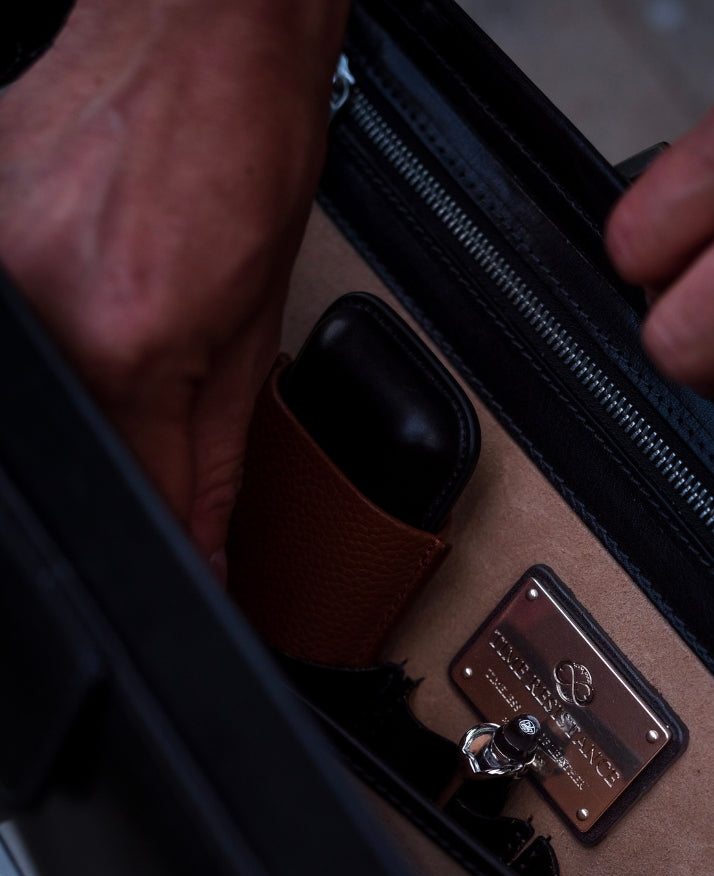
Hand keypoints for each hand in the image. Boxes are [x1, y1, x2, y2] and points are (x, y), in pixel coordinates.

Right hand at [0, 0, 347, 566]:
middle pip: (90, 445)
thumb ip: (211, 462)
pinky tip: (98, 264)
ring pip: (53, 389)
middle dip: (140, 435)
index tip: (185, 552)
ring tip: (139, 286)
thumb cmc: (248, 149)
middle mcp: (41, 308)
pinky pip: (21, 325)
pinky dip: (63, 317)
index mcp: (122, 343)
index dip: (170, 539)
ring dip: (100, 365)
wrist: (207, 33)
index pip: (136, 502)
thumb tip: (200, 549)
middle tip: (174, 347)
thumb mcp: (255, 333)